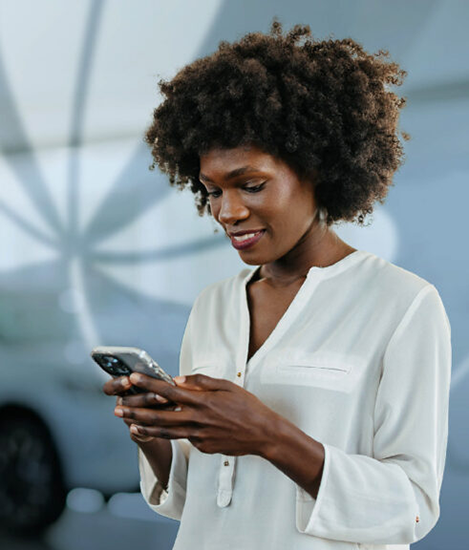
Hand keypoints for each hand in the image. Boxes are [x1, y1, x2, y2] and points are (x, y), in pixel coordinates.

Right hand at [103, 375, 176, 442]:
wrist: (156, 417)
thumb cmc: (152, 393)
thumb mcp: (151, 383)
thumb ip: (154, 378)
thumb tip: (165, 376)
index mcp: (121, 390)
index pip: (110, 388)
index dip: (117, 384)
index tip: (128, 380)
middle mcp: (122, 404)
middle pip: (127, 402)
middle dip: (145, 397)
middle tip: (160, 394)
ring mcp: (128, 419)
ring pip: (137, 416)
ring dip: (154, 409)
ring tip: (168, 401)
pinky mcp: (137, 432)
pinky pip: (146, 428)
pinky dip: (160, 419)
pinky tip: (171, 411)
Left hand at [114, 372, 279, 456]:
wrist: (262, 434)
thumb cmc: (246, 406)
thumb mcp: (226, 385)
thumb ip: (201, 382)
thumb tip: (179, 379)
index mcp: (202, 401)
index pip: (168, 390)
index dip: (148, 384)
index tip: (132, 378)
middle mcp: (196, 419)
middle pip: (159, 416)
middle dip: (135, 412)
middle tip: (117, 409)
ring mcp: (198, 436)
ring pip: (165, 432)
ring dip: (144, 427)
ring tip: (128, 423)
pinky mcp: (202, 447)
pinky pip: (183, 438)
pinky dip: (169, 434)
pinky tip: (159, 431)